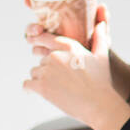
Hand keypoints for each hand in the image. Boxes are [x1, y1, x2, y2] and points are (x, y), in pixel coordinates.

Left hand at [22, 4, 117, 129]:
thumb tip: (100, 24)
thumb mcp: (102, 57)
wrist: (98, 104)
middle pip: (41, 60)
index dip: (38, 42)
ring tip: (55, 89)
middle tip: (60, 81)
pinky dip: (29, 89)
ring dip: (41, 80)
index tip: (33, 45)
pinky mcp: (42, 87)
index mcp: (69, 46)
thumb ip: (100, 38)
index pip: (45, 39)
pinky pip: (27, 85)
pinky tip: (34, 92)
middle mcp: (56, 56)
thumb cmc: (101, 82)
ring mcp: (47, 71)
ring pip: (35, 72)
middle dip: (48, 69)